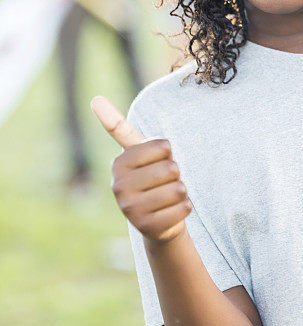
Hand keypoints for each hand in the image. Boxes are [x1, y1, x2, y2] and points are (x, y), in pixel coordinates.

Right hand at [90, 95, 192, 244]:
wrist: (157, 220)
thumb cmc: (151, 178)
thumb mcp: (137, 153)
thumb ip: (118, 126)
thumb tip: (94, 98)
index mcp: (118, 163)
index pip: (163, 146)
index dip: (168, 153)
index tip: (156, 162)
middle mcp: (118, 186)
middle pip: (172, 168)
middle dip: (176, 175)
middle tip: (162, 184)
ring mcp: (130, 209)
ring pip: (179, 189)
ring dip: (181, 192)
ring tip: (167, 198)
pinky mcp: (147, 228)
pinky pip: (184, 208)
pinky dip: (185, 208)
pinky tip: (172, 212)